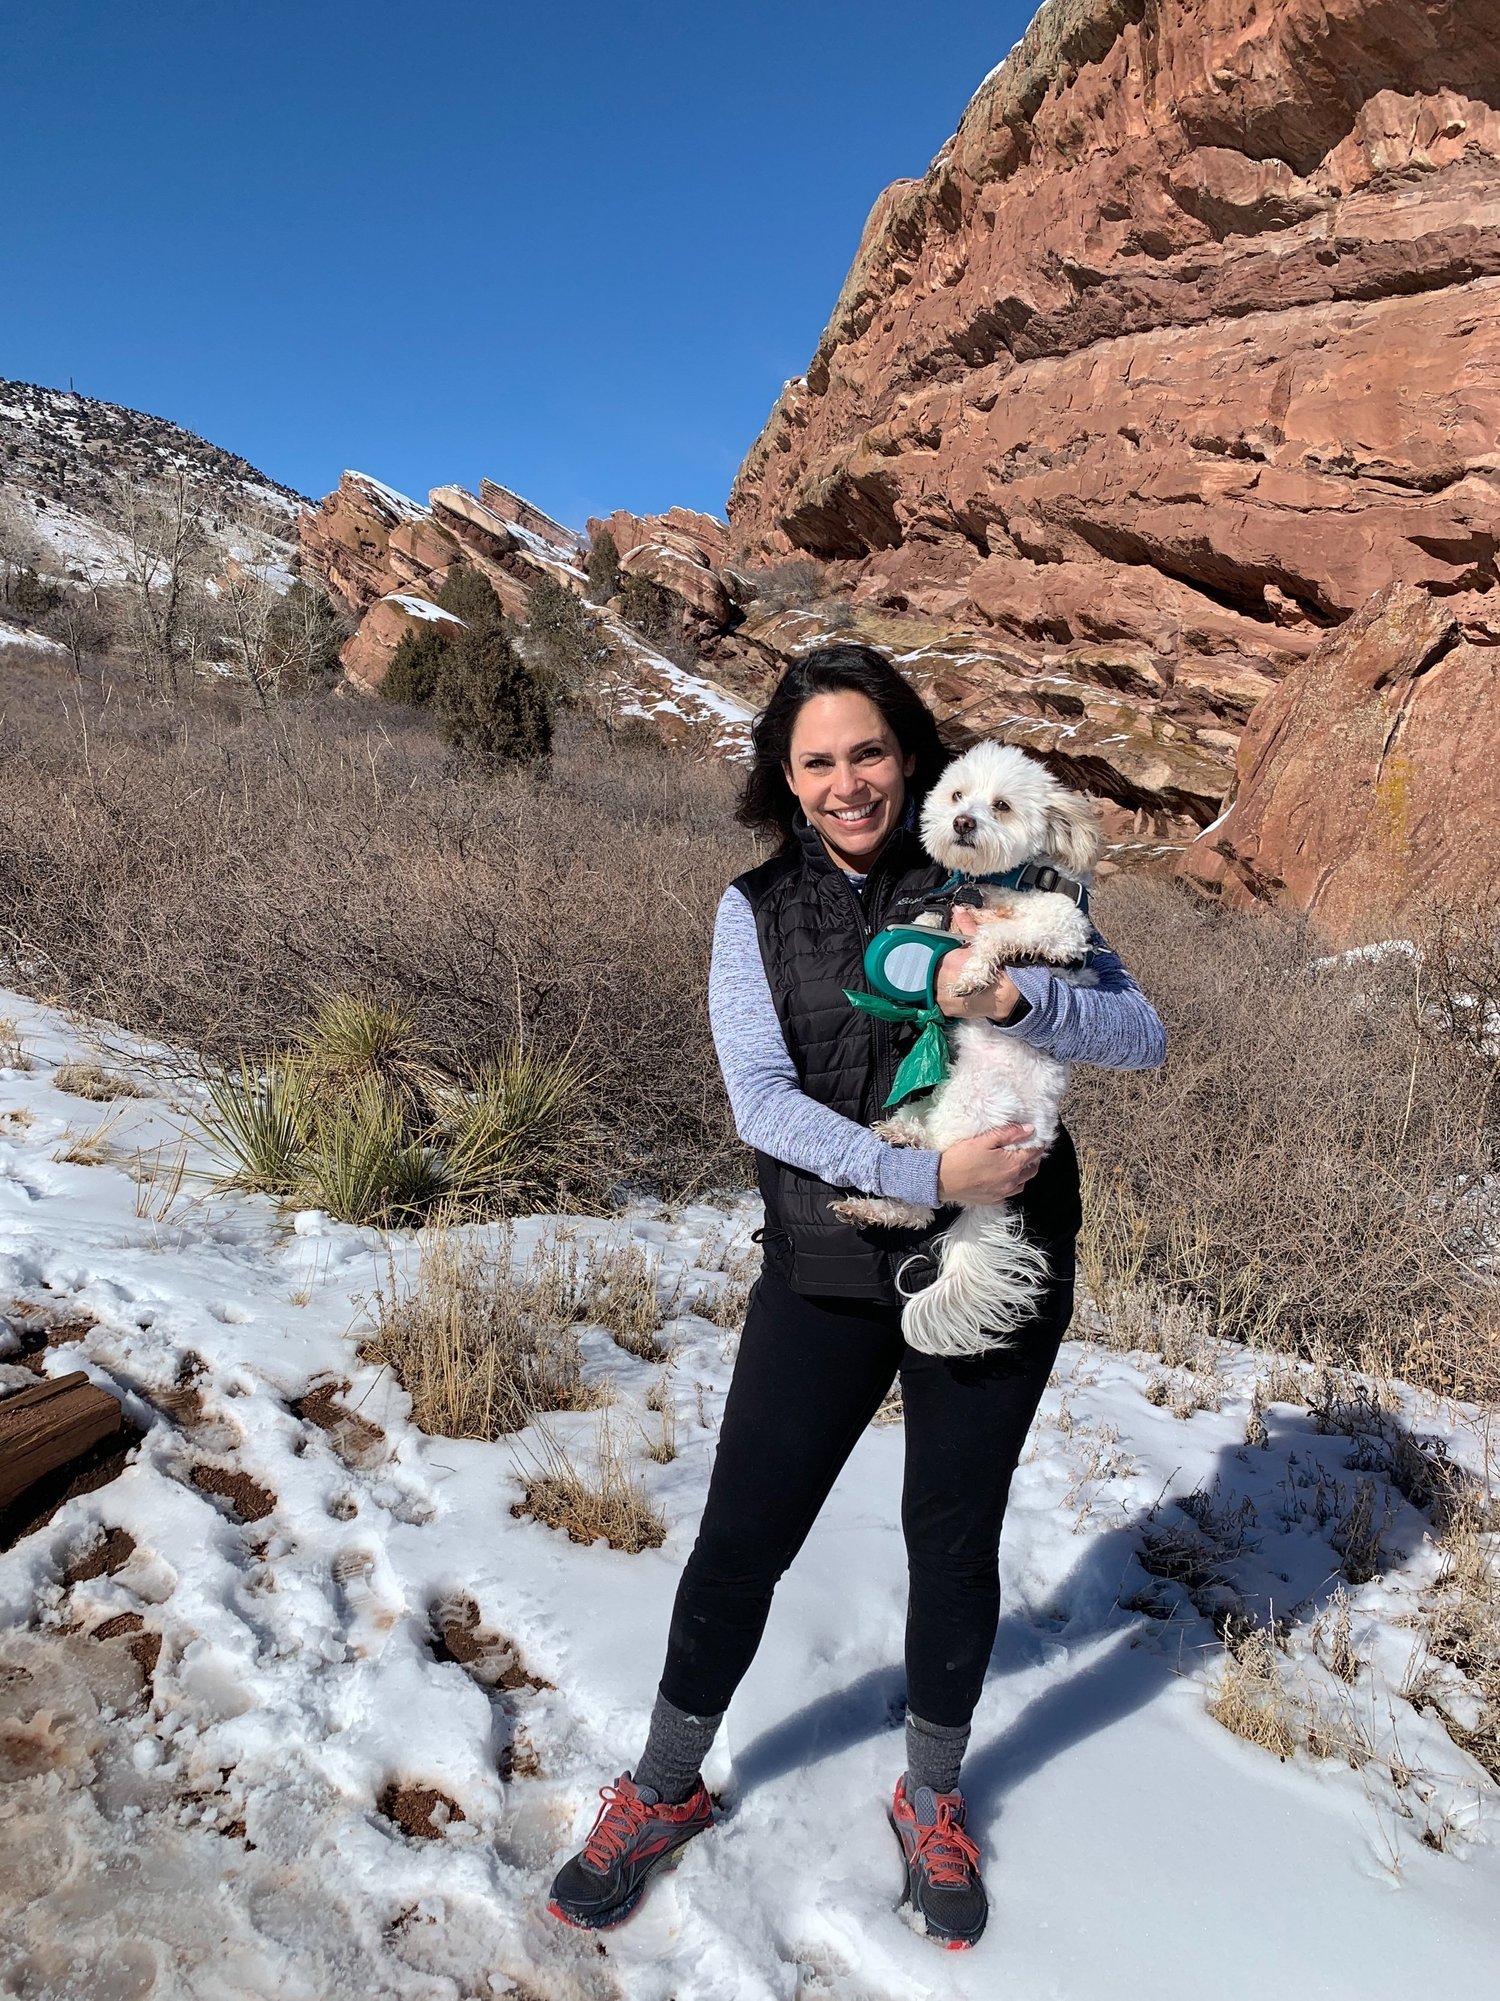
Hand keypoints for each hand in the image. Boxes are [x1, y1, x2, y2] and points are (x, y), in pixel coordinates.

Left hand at [935, 906, 1022, 1021]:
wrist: (1005, 995)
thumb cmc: (993, 968)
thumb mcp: (979, 943)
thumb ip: (966, 925)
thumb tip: (957, 909)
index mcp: (948, 960)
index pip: (928, 956)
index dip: (927, 957)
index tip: (927, 958)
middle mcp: (942, 978)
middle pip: (924, 973)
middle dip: (926, 971)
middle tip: (930, 971)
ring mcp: (942, 996)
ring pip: (925, 988)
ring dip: (927, 986)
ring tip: (933, 983)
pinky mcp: (945, 1009)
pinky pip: (931, 1003)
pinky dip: (933, 999)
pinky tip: (938, 995)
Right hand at [936, 1123, 1043, 1205]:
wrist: (942, 1180)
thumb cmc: (961, 1158)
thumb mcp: (984, 1140)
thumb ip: (1009, 1133)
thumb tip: (1030, 1129)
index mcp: (1013, 1165)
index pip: (1034, 1153)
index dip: (1037, 1144)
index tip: (1037, 1138)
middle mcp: (1012, 1181)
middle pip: (1032, 1170)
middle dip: (1033, 1159)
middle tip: (1028, 1150)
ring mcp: (1003, 1193)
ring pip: (1022, 1183)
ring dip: (1024, 1173)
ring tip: (1018, 1164)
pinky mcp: (993, 1200)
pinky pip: (1010, 1193)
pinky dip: (1012, 1185)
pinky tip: (1004, 1178)